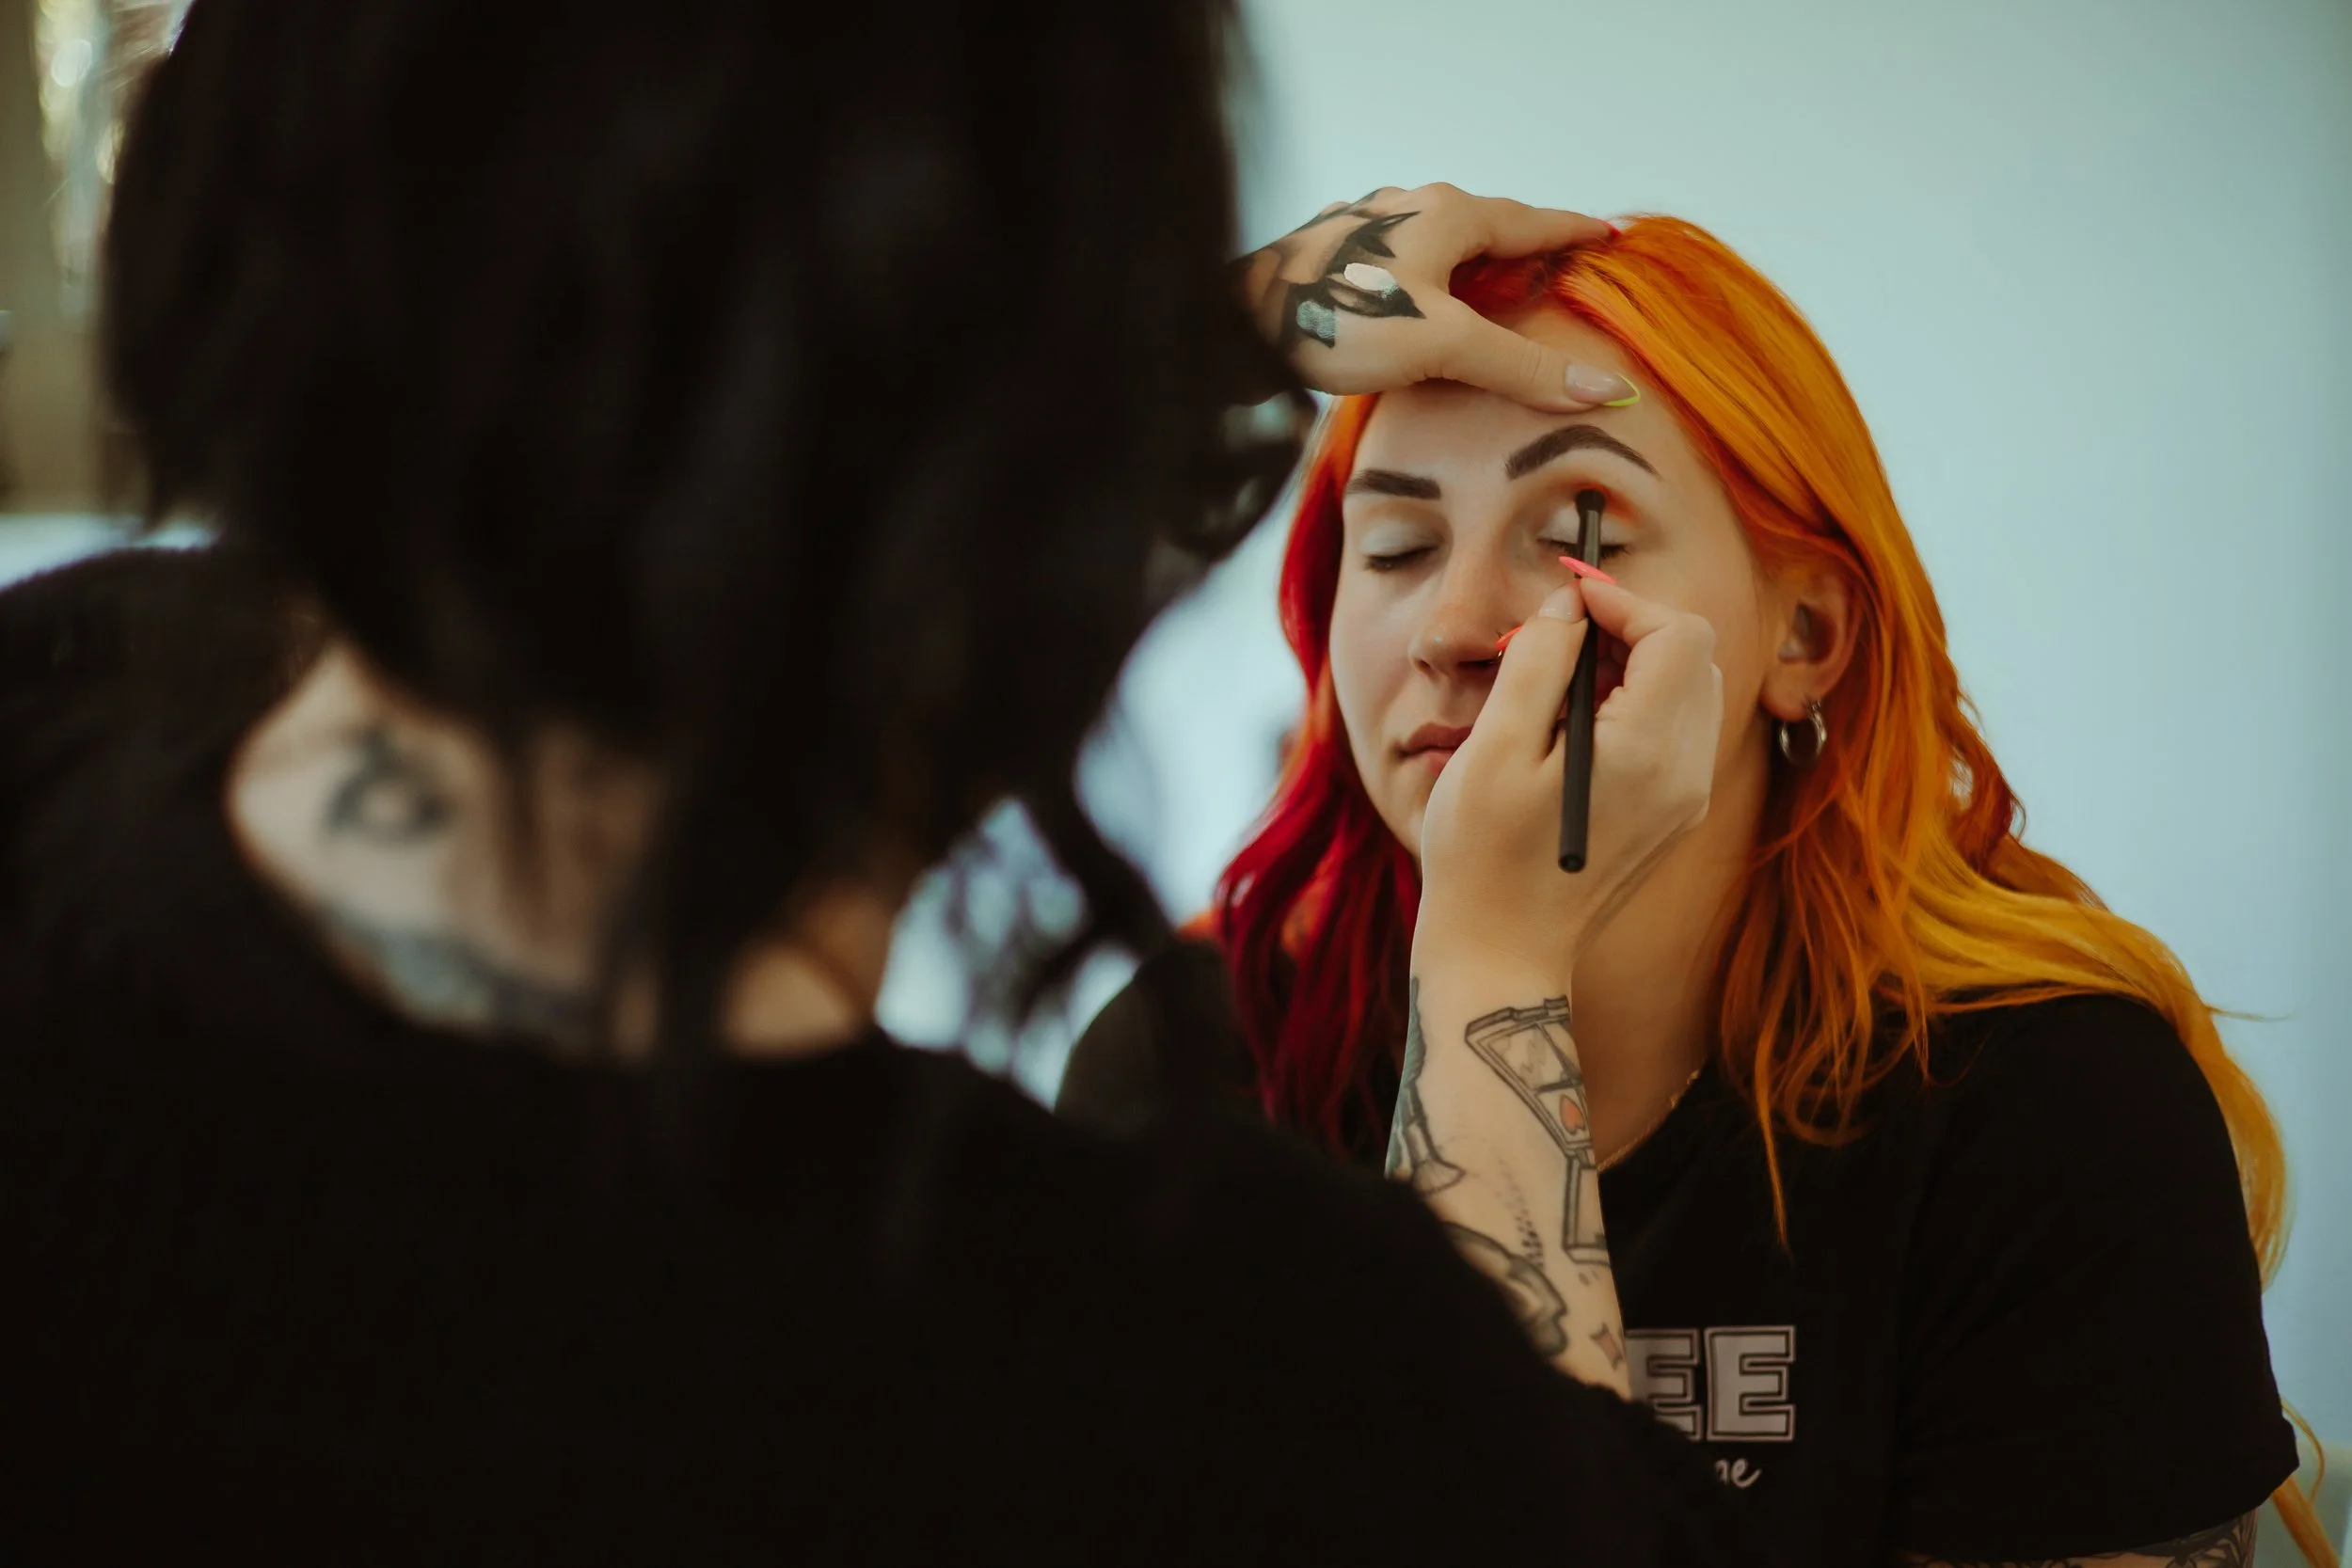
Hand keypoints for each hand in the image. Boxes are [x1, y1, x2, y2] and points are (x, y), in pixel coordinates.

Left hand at [1232, 183, 1631, 411]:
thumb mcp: (1442, 344)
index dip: (1572, 231)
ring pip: (1439, 242)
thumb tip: (1602, 386)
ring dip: (1472, 262)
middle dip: (1525, 246)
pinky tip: (1419, 302)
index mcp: (1447, 215)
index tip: (1607, 234)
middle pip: (1486, 226)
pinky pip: (1401, 262)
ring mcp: (1368, 229)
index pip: (1531, 220)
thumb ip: (1519, 366)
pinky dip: (1428, 279)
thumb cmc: (1338, 320)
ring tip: (1498, 288)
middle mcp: (1409, 207)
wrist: (1234, 324)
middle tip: (1560, 265)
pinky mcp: (1334, 258)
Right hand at [1413, 578, 1721, 986]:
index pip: (1678, 635)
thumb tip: (1568, 606)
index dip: (1623, 602)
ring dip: (1629, 665)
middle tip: (1555, 640)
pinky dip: (1631, 704)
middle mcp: (1684, 774)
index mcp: (1646, 753)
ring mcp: (1684, 798)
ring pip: (1686, 689)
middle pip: (1692, 656)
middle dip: (1629, 629)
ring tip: (1554, 685)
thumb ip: (1538, 662)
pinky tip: (1570, 728)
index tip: (1565, 601)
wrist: (1501, 953)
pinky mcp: (1672, 814)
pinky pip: (1672, 730)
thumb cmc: (1483, 858)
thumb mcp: (1495, 748)